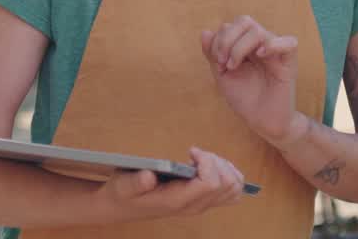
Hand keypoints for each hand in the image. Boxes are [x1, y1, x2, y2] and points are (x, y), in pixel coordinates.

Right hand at [94, 147, 244, 222]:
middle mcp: (195, 206)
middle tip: (196, 154)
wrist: (124, 206)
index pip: (211, 184)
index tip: (191, 151)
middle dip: (217, 162)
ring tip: (204, 159)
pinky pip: (232, 193)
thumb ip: (136, 182)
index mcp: (178, 201)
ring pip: (234, 189)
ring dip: (225, 167)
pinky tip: (211, 167)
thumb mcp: (123, 185)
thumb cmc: (125, 192)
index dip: (208, 163)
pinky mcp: (205, 202)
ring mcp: (202, 206)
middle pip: (227, 184)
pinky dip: (229, 176)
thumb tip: (148, 176)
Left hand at [200, 15, 305, 146]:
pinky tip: (260, 55)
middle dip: (227, 39)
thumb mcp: (223, 76)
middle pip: (245, 21)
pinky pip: (289, 42)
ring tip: (234, 66)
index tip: (217, 63)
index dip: (219, 40)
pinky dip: (274, 44)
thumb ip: (213, 55)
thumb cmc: (245, 99)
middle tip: (223, 62)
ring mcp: (275, 52)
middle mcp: (260, 44)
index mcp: (245, 45)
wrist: (261, 121)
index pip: (231, 26)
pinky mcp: (289, 63)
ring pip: (259, 31)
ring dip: (240, 47)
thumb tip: (205, 32)